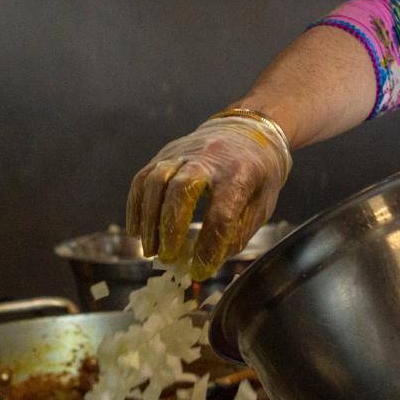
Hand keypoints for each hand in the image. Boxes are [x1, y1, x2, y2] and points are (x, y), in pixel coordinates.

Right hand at [126, 114, 291, 280]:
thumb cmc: (259, 171)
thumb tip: (212, 260)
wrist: (248, 128)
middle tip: (167, 258)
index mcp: (241, 172)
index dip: (210, 245)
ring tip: (150, 251)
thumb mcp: (264, 202)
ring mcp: (184, 152)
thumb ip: (239, 231)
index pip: (222, 213)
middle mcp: (210, 158)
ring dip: (149, 220)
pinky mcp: (166, 153)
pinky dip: (136, 206)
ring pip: (156, 181)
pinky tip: (137, 231)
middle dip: (171, 228)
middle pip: (182, 189)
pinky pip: (143, 178)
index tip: (200, 271)